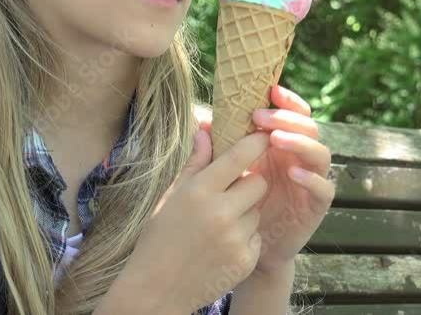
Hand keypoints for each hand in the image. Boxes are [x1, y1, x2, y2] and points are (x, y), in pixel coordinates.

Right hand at [126, 119, 270, 312]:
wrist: (157, 289)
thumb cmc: (159, 237)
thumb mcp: (171, 196)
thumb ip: (194, 163)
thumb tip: (206, 130)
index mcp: (200, 191)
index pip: (240, 156)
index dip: (256, 142)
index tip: (263, 135)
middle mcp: (221, 212)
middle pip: (258, 182)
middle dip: (249, 183)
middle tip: (231, 191)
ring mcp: (236, 239)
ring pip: (257, 211)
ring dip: (245, 212)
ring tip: (218, 225)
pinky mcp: (246, 260)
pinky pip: (256, 236)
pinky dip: (245, 238)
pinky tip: (221, 246)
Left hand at [197, 85, 334, 277]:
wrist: (245, 248)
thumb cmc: (236, 204)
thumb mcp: (226, 174)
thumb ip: (218, 149)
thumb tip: (202, 121)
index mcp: (281, 144)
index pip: (292, 114)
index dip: (286, 101)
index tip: (270, 90)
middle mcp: (300, 158)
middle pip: (308, 127)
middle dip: (286, 118)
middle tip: (261, 117)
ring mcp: (311, 180)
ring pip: (320, 153)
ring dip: (300, 142)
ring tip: (276, 138)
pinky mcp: (316, 207)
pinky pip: (324, 188)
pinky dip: (311, 178)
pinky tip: (293, 172)